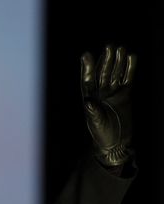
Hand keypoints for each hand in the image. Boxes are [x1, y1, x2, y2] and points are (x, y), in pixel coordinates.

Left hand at [80, 45, 135, 166]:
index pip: (87, 80)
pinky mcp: (125, 95)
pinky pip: (127, 79)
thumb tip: (87, 102)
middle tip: (108, 46)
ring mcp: (113, 93)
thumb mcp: (96, 123)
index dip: (87, 68)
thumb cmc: (102, 134)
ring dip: (117, 62)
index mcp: (89, 99)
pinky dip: (130, 69)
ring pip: (115, 74)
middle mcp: (100, 94)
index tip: (86, 55)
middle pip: (102, 73)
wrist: (116, 142)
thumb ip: (92, 112)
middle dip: (105, 60)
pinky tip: (131, 57)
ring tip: (119, 48)